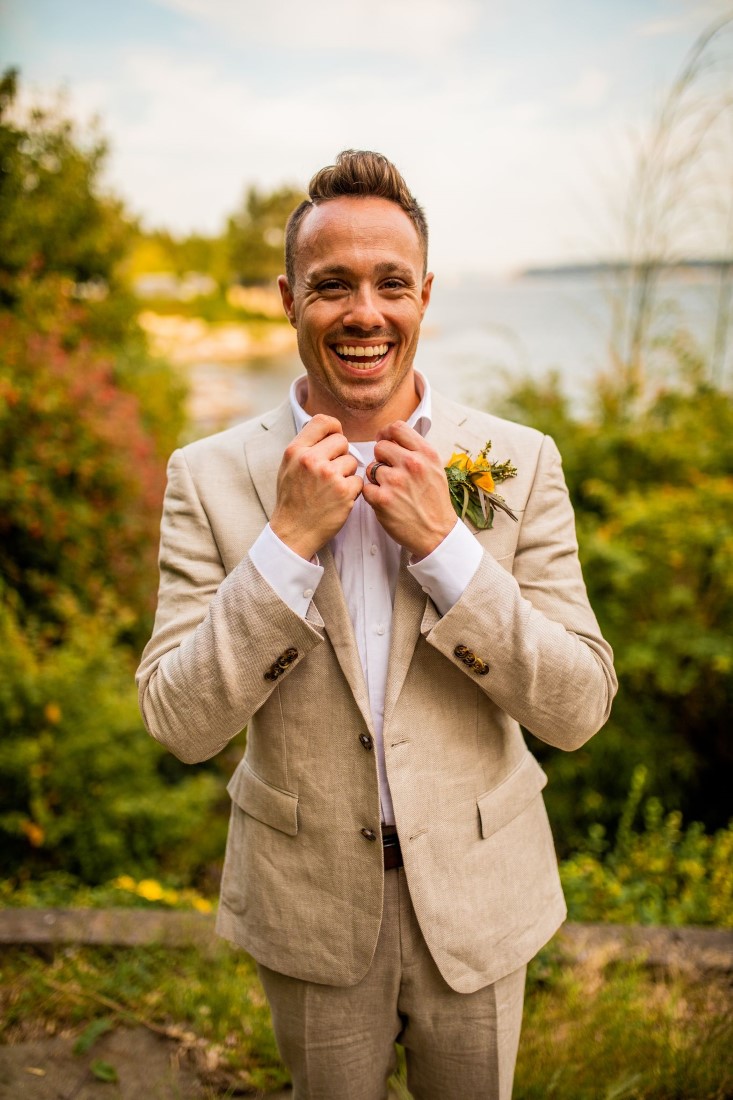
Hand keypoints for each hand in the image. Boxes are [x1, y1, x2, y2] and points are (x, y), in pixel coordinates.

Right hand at [271, 415, 361, 559]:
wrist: (293, 532)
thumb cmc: (292, 499)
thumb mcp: (288, 467)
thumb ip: (305, 447)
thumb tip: (328, 430)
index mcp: (296, 451)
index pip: (322, 421)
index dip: (333, 428)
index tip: (335, 437)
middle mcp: (311, 460)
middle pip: (342, 441)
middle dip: (341, 454)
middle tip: (331, 471)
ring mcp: (329, 475)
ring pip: (352, 461)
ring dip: (347, 473)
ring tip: (332, 488)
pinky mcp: (344, 492)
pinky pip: (359, 480)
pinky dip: (353, 489)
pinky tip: (339, 498)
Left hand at [362, 421, 455, 558]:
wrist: (436, 533)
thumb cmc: (434, 502)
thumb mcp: (435, 468)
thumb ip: (416, 451)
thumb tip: (392, 436)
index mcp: (426, 453)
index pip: (397, 428)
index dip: (386, 433)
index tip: (384, 441)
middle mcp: (411, 463)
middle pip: (380, 446)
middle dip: (381, 459)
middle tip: (390, 473)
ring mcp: (395, 481)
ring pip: (371, 468)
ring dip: (376, 479)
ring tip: (391, 491)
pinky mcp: (382, 499)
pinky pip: (366, 487)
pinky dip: (372, 494)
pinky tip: (386, 501)